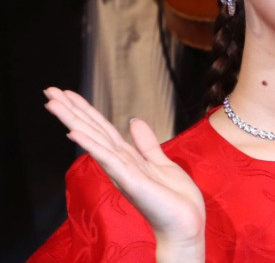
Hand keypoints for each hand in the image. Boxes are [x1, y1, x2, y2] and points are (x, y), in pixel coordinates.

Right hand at [43, 87, 204, 260]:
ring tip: (53, 103)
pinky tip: (75, 133)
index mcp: (127, 158)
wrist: (186, 224)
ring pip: (94, 140)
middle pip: (91, 130)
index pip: (101, 128)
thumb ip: (146, 144)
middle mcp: (119, 164)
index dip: (85, 110)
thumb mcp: (162, 163)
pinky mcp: (131, 182)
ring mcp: (123, 172)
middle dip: (71, 110)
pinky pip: (109, 160)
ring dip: (73, 120)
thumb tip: (133, 121)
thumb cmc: (174, 199)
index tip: (67, 93)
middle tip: (49, 90)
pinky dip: (91, 145)